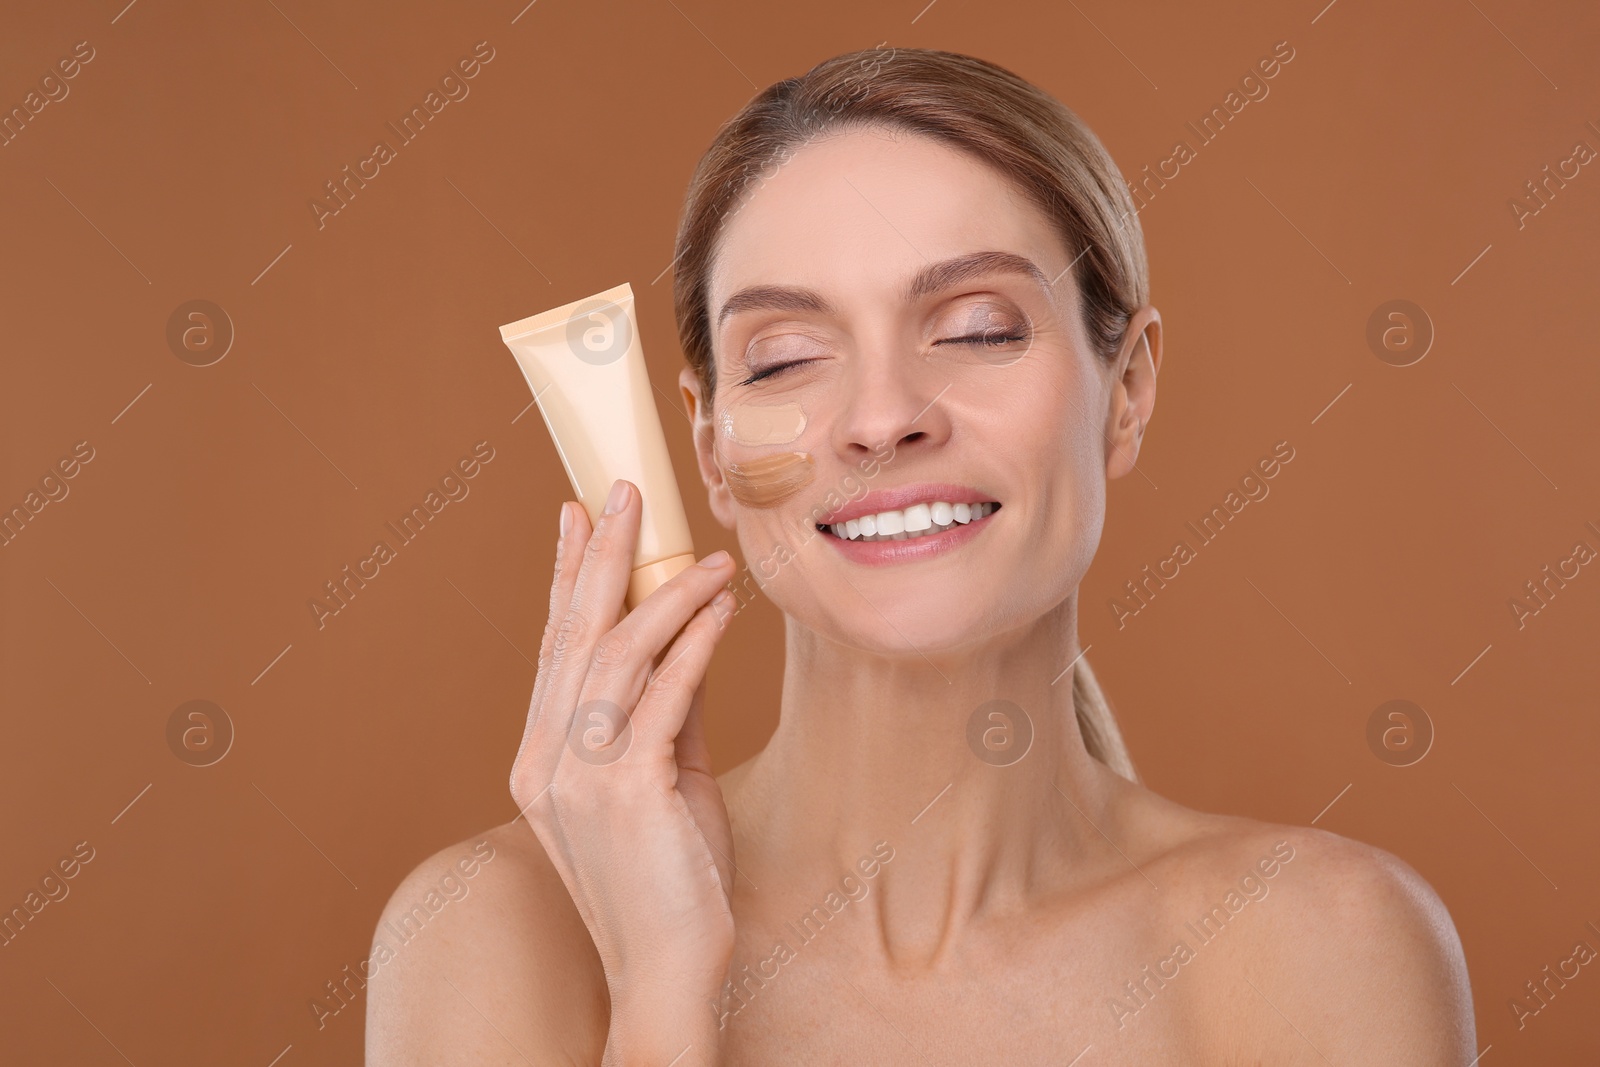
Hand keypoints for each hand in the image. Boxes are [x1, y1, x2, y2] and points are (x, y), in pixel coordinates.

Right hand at [510, 478, 737, 1064]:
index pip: (554, 647)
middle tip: (625, 492)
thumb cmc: (671, 878)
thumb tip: (690, 638)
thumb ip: (668, 711)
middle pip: (572, 634)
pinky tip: (721, 609)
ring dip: (667, 593)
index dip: (567, 577)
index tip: (579, 517)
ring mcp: (576, 776)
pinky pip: (661, 694)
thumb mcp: (665, 780)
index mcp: (541, 759)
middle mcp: (544, 761)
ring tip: (710, 556)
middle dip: (602, 556)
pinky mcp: (625, 789)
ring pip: (614, 653)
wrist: (667, 969)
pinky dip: (694, 642)